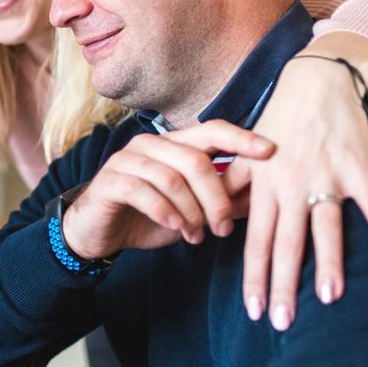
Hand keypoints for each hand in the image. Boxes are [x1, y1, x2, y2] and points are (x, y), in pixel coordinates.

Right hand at [62, 120, 274, 258]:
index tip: (270, 151)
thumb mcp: (192, 213)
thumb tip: (264, 199)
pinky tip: (176, 228)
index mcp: (173, 145)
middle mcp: (149, 145)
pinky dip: (165, 212)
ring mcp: (126, 161)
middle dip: (216, 197)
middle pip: (195, 160)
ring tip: (197, 236)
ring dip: (190, 212)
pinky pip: (144, 191)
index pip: (211, 130)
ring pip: (171, 178)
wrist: (97, 234)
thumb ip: (223, 202)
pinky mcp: (109, 182)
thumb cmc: (147, 218)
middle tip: (223, 228)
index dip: (241, 138)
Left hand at [225, 55, 367, 330]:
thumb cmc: (279, 121)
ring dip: (329, 264)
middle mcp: (291, 186)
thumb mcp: (247, 154)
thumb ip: (233, 189)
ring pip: (325, 228)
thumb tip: (215, 222)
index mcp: (264, 187)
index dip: (255, 276)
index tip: (253, 308)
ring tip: (328, 298)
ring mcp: (325, 178)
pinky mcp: (357, 168)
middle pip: (287, 243)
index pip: (256, 241)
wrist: (315, 82)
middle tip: (282, 321)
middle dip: (283, 284)